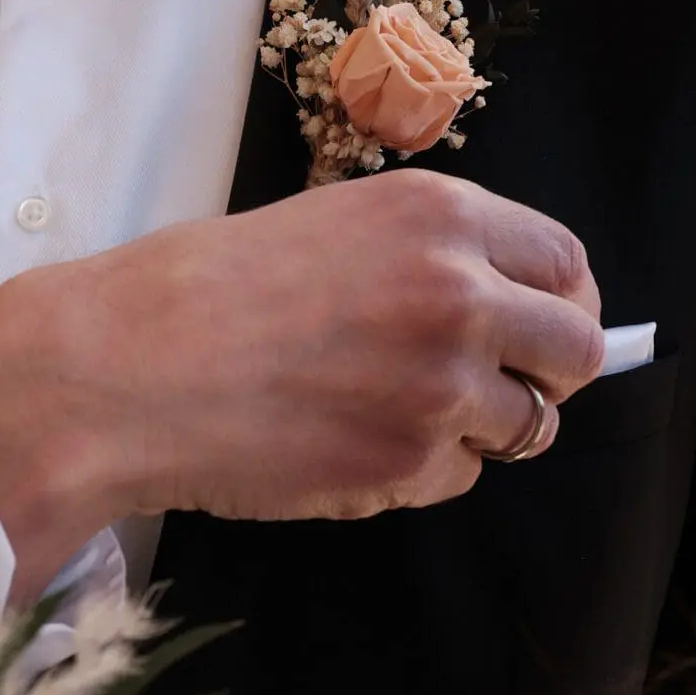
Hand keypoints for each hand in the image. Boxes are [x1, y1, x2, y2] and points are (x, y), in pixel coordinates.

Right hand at [0, 169, 604, 601]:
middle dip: (550, 376)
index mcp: (439, 216)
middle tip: (500, 387)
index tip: (542, 329)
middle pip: (578, 351)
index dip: (563, 303)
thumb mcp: (334, 226)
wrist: (117, 368)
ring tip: (396, 413)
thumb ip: (430, 256)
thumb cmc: (201, 289)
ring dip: (479, 428)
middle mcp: (459, 293)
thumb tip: (509, 302)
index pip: (567, 263)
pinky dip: (422, 472)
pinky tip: (348, 443)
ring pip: (528, 426)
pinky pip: (460, 478)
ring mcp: (439, 384)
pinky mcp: (406, 463)